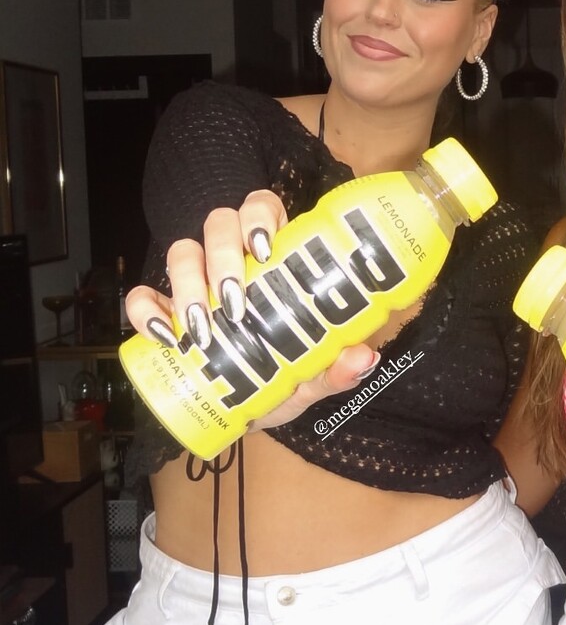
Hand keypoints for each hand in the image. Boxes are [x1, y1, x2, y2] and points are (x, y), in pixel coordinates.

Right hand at [124, 191, 379, 431]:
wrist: (240, 416)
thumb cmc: (278, 381)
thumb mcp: (308, 378)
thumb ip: (335, 370)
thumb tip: (363, 358)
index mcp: (271, 258)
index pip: (262, 208)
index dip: (259, 216)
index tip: (265, 250)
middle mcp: (230, 259)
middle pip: (219, 223)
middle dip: (223, 255)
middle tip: (236, 301)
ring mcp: (192, 281)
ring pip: (182, 252)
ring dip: (187, 283)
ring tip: (203, 325)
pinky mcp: (161, 310)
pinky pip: (143, 296)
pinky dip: (146, 310)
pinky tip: (165, 335)